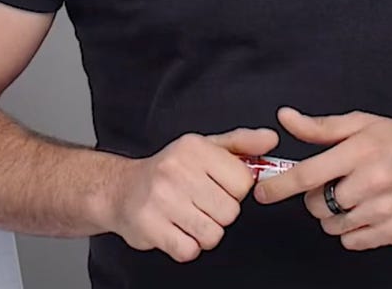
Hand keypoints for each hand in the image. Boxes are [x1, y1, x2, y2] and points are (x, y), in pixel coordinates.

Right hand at [102, 126, 277, 262]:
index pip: (243, 182)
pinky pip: (189, 250)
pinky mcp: (150, 227)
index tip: (217, 186)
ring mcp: (162, 199)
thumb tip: (271, 140)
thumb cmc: (168, 170)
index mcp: (194, 148)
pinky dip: (186, 246)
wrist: (120, 189)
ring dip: (204, 233)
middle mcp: (176, 170)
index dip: (234, 190)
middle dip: (219, 213)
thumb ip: (241, 143)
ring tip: (189, 218)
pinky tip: (176, 230)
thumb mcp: (204, 147)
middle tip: (200, 203)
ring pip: (213, 234)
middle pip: (230, 211)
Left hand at [252, 107, 391, 249]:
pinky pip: (353, 241)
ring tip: (353, 196)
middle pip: (317, 204)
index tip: (263, 192)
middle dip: (316, 196)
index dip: (280, 186)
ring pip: (333, 225)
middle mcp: (372, 181)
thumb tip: (285, 118)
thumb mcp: (361, 124)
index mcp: (360, 151)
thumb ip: (320, 127)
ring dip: (334, 214)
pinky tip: (366, 211)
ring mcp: (384, 210)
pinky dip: (352, 230)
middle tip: (334, 183)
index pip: (308, 174)